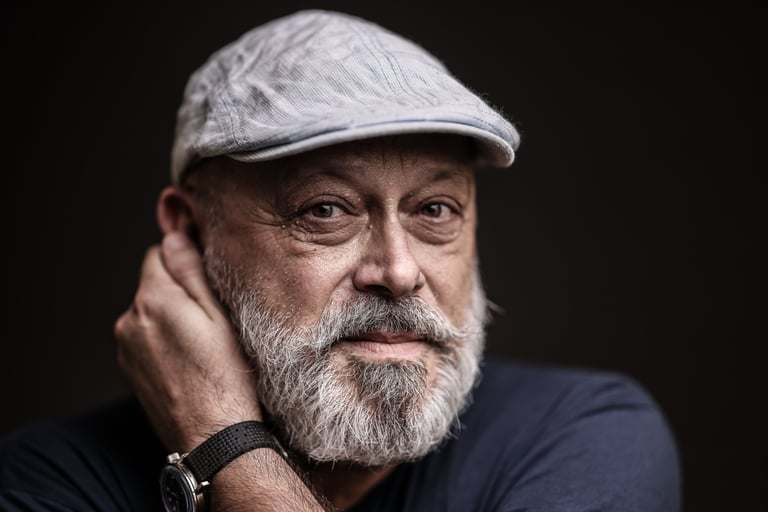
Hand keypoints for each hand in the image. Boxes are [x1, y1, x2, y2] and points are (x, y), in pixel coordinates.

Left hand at [114, 231, 261, 452]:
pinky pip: (145, 338)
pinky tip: (189, 360)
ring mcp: (126, 347)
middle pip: (153, 284)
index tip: (207, 279)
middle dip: (178, 291)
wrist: (213, 435)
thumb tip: (175, 237)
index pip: (159, 253)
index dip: (185, 260)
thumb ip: (192, 273)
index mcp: (153, 299)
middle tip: (212, 316)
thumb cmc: (226, 377)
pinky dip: (163, 341)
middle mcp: (130, 320)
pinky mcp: (130, 369)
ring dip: (170, 317)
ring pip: (149, 312)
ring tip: (202, 342)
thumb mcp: (220, 316)